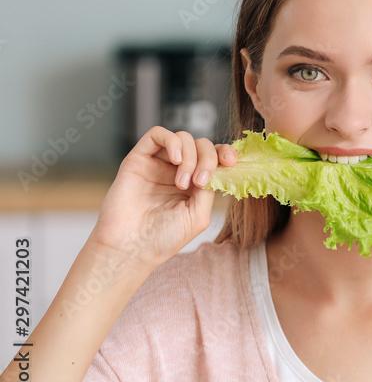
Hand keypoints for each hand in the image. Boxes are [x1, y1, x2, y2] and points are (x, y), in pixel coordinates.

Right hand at [87, 126, 237, 273]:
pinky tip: (175, 160)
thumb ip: (211, 188)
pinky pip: (157, 134)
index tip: (231, 161)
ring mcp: (158, 164)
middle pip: (202, 145)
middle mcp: (177, 171)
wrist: (130, 247)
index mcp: (194, 184)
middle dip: (208, 159)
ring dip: (190, 156)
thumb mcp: (198, 215)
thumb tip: (218, 167)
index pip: (215, 157)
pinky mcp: (139, 158)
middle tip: (200, 181)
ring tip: (182, 183)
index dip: (225, 153)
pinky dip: (172, 141)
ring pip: (183, 138)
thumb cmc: (163, 238)